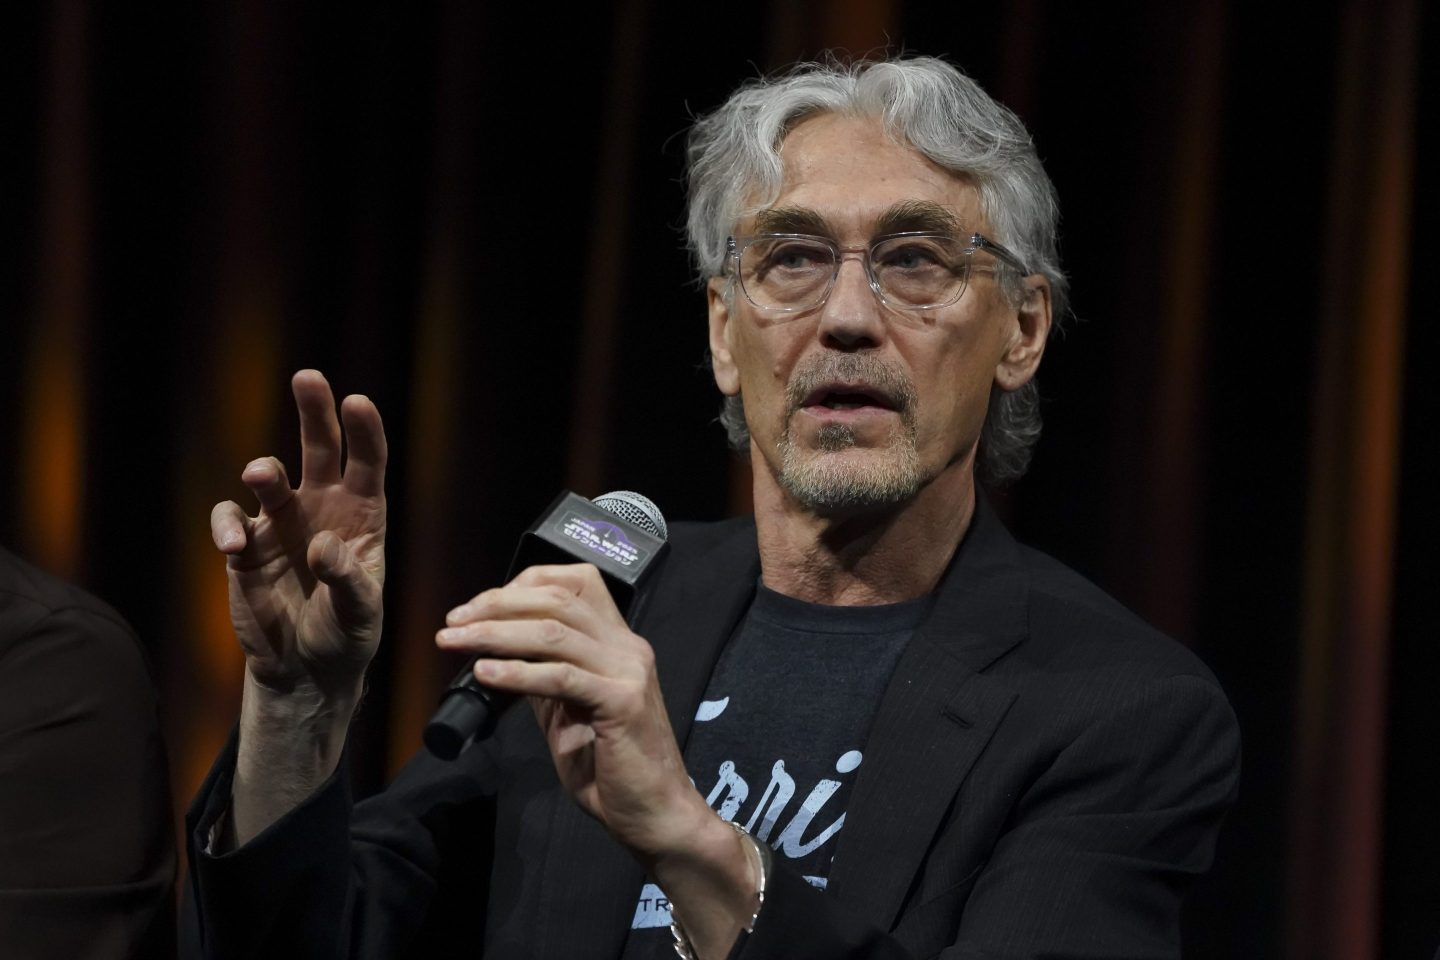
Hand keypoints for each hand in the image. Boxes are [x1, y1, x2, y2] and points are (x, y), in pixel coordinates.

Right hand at [210, 370, 387, 707]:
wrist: (304, 670)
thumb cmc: (346, 636)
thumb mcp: (360, 614)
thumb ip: (347, 580)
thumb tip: (323, 546)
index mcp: (364, 515)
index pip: (368, 463)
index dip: (364, 431)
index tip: (356, 401)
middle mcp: (323, 508)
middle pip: (320, 448)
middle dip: (315, 411)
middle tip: (308, 377)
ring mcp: (282, 522)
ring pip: (270, 477)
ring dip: (264, 471)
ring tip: (261, 475)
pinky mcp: (246, 546)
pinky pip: (230, 518)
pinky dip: (226, 523)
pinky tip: (233, 545)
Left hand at [437, 563, 704, 854]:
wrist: (653, 814)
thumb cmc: (612, 769)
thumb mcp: (571, 712)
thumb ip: (546, 678)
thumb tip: (500, 654)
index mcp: (619, 643)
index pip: (577, 582)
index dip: (525, 583)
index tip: (480, 605)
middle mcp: (628, 648)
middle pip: (558, 600)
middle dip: (497, 604)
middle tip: (454, 621)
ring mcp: (629, 672)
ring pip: (554, 633)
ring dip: (494, 634)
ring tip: (454, 641)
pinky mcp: (622, 703)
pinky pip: (560, 678)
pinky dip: (517, 672)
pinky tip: (485, 673)